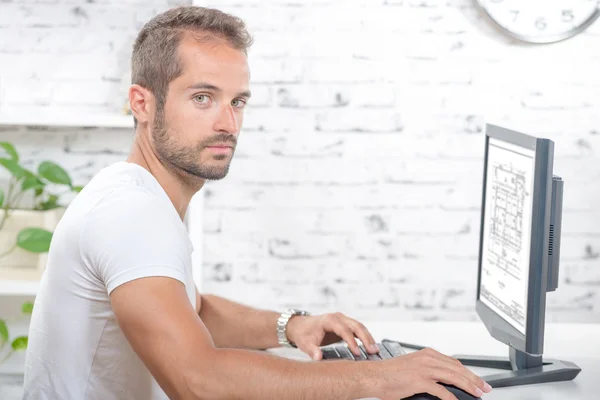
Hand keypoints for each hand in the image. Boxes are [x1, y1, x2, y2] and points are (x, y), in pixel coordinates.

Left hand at [285, 312, 379, 360]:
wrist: (300, 326)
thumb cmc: (303, 334)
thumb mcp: (305, 344)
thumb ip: (312, 351)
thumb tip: (318, 358)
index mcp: (329, 320)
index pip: (344, 330)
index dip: (351, 341)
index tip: (357, 353)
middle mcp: (338, 318)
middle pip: (356, 325)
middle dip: (365, 338)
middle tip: (373, 351)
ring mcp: (342, 320)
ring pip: (359, 326)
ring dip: (368, 337)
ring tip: (375, 350)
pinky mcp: (345, 325)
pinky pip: (357, 329)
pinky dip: (365, 337)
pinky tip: (370, 346)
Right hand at [371, 347, 492, 399]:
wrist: (373, 375)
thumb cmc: (389, 374)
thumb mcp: (412, 367)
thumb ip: (428, 371)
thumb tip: (442, 382)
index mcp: (426, 354)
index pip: (453, 362)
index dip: (467, 372)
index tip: (476, 379)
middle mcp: (427, 359)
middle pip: (457, 369)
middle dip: (474, 379)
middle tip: (485, 387)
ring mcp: (423, 369)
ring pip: (453, 376)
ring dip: (468, 386)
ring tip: (478, 393)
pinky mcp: (419, 380)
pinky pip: (440, 390)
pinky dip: (450, 397)